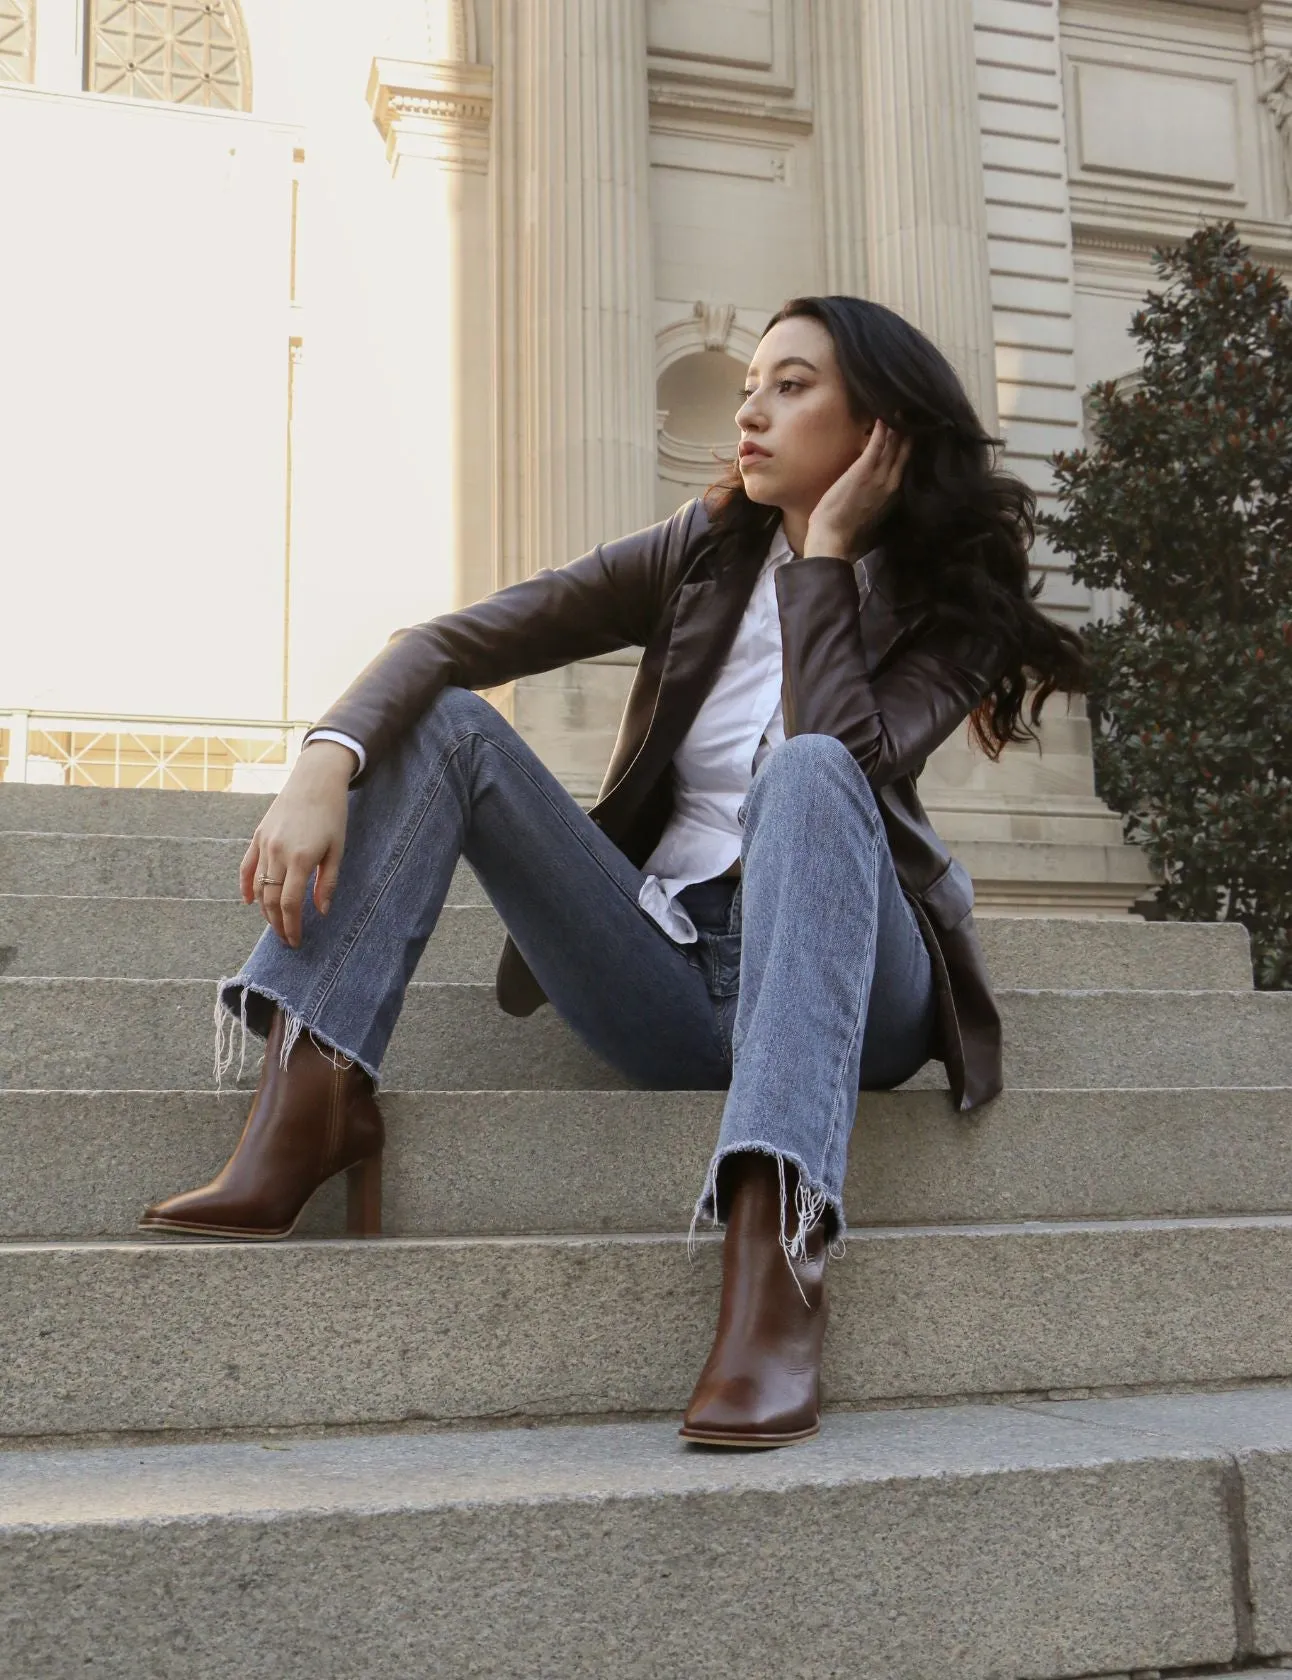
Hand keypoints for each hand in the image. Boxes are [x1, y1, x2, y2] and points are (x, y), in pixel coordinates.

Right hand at [239, 742, 352, 947]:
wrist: (315, 780)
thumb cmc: (332, 815)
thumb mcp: (337, 850)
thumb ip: (327, 883)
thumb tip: (322, 911)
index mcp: (300, 859)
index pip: (290, 904)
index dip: (291, 926)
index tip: (295, 941)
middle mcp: (278, 853)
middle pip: (270, 899)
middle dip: (277, 924)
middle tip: (285, 939)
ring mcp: (264, 844)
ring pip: (257, 886)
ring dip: (264, 909)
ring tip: (274, 924)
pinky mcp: (258, 836)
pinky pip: (247, 867)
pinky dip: (246, 886)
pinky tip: (249, 902)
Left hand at [804, 418, 912, 555]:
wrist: (835, 537)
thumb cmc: (847, 526)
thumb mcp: (870, 508)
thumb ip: (877, 492)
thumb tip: (876, 478)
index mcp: (892, 492)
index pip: (905, 463)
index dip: (908, 445)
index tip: (912, 429)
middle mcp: (891, 482)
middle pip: (904, 450)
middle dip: (908, 430)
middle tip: (912, 411)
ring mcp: (879, 476)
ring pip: (893, 445)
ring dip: (897, 425)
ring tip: (900, 407)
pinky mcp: (864, 470)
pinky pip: (877, 445)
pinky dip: (881, 430)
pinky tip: (883, 416)